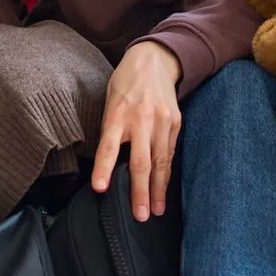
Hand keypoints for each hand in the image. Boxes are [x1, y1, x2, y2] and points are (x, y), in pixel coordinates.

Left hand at [89, 42, 181, 221]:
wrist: (154, 60)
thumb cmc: (125, 84)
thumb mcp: (110, 101)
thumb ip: (110, 130)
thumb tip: (108, 165)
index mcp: (118, 113)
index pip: (108, 145)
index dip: (103, 167)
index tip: (100, 188)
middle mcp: (141, 119)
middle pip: (141, 161)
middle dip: (140, 191)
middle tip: (140, 215)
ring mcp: (161, 122)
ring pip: (160, 162)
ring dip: (158, 189)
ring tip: (156, 210)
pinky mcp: (175, 123)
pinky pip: (170, 153)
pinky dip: (167, 173)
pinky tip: (164, 189)